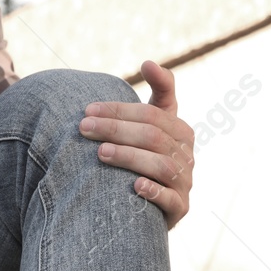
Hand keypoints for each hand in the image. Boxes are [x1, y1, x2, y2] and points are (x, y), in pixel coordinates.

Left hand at [78, 60, 194, 229]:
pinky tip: (134, 185)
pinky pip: (170, 200)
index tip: (88, 109)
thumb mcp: (158, 122)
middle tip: (83, 128)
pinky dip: (153, 191)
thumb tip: (148, 61)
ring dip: (129, 157)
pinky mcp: (180, 209)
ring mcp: (185, 183)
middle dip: (116, 130)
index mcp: (181, 131)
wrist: (154, 203)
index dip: (120, 110)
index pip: (151, 114)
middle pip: (153, 137)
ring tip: (100, 153)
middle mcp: (187, 156)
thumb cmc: (150, 155)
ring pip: (161, 166)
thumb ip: (160, 90)